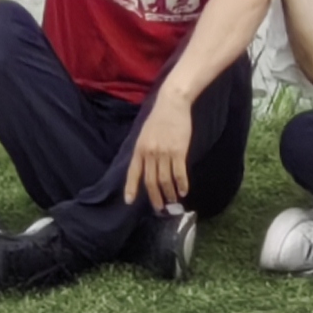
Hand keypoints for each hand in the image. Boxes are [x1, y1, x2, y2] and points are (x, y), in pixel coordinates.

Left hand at [123, 91, 192, 207]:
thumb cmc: (159, 117)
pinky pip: (179, 173)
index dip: (131, 188)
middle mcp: (150, 154)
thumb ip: (144, 150)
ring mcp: (164, 153)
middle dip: (155, 197)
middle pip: (151, 181)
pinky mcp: (179, 151)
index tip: (129, 201)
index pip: (133, 173)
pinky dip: (182, 184)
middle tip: (159, 208)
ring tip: (173, 201)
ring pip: (165, 180)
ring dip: (169, 193)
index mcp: (139, 149)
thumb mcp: (145, 134)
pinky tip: (184, 191)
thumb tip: (145, 167)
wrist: (173, 104)